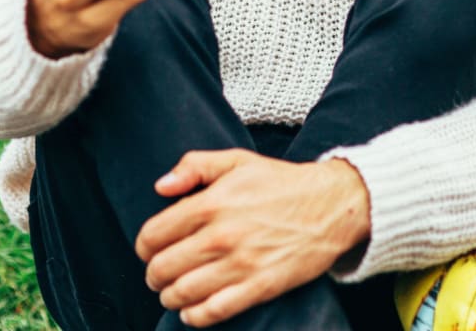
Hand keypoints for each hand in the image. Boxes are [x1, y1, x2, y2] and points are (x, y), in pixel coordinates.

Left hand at [135, 150, 370, 326]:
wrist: (331, 205)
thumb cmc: (281, 183)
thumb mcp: (238, 160)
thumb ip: (195, 166)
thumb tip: (160, 187)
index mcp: (213, 202)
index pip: (153, 236)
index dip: (145, 245)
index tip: (152, 247)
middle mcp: (222, 235)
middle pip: (161, 269)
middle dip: (155, 273)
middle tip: (162, 270)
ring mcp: (241, 264)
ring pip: (181, 294)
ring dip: (170, 295)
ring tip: (176, 288)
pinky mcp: (259, 287)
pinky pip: (211, 313)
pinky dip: (193, 315)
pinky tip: (194, 307)